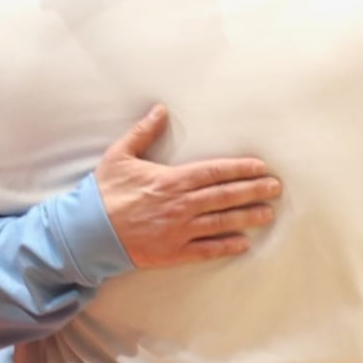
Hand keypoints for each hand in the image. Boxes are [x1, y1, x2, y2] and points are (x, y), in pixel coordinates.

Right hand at [95, 105, 279, 268]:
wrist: (87, 232)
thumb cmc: (103, 192)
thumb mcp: (120, 155)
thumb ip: (143, 132)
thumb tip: (160, 110)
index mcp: (171, 180)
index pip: (214, 172)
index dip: (240, 169)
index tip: (260, 167)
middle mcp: (180, 205)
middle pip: (225, 196)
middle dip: (253, 191)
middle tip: (275, 188)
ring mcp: (178, 231)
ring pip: (221, 223)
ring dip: (247, 217)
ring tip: (267, 213)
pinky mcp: (172, 252)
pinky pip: (205, 250)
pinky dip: (225, 247)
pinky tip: (243, 244)